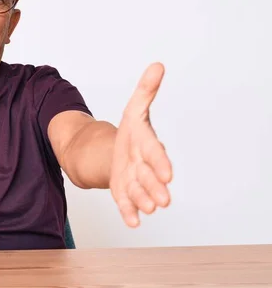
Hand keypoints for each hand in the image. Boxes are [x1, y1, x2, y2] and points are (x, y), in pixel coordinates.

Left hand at [109, 62, 172, 226]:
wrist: (119, 154)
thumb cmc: (131, 134)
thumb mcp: (133, 110)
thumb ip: (145, 91)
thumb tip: (157, 65)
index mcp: (147, 146)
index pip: (154, 154)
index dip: (160, 163)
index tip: (168, 174)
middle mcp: (144, 167)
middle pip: (150, 178)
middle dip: (156, 188)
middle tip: (163, 201)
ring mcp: (134, 181)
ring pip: (139, 193)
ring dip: (143, 201)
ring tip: (149, 211)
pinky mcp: (124, 194)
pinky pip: (126, 204)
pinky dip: (129, 214)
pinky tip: (133, 223)